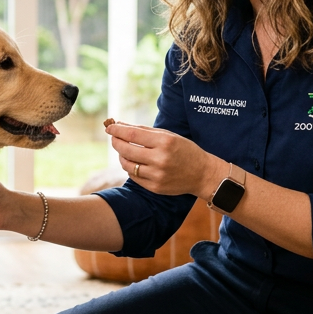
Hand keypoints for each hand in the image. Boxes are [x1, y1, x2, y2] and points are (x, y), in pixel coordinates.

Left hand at [105, 122, 223, 198]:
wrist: (202, 174)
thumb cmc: (185, 150)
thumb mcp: (169, 135)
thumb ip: (144, 130)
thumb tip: (120, 125)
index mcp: (165, 142)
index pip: (133, 134)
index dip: (118, 130)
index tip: (110, 127)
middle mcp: (160, 159)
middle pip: (126, 149)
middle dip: (116, 142)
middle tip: (114, 138)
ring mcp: (157, 175)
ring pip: (127, 165)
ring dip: (122, 156)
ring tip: (125, 150)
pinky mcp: (155, 187)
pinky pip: (134, 177)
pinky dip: (130, 168)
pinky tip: (134, 162)